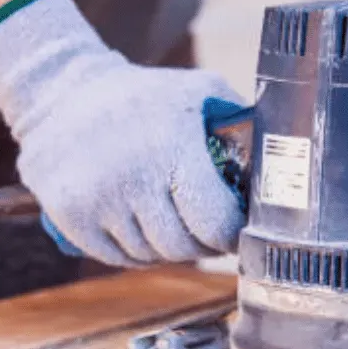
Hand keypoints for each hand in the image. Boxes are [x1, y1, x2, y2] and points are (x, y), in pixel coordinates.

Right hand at [0, 0, 245, 265]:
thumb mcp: (199, 92)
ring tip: (168, 220)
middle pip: (183, 248)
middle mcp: (133, 178)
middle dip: (201, 243)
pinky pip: (117, 258)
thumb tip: (287, 161)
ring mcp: (97, 200)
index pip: (215, 225)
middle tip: (204, 229)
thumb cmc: (144, 95)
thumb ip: (241, 123)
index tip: (232, 228)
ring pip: (150, 256)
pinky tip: (138, 225)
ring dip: (166, 247)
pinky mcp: (69, 216)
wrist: (60, 90)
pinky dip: (133, 251)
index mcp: (173, 148)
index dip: (229, 234)